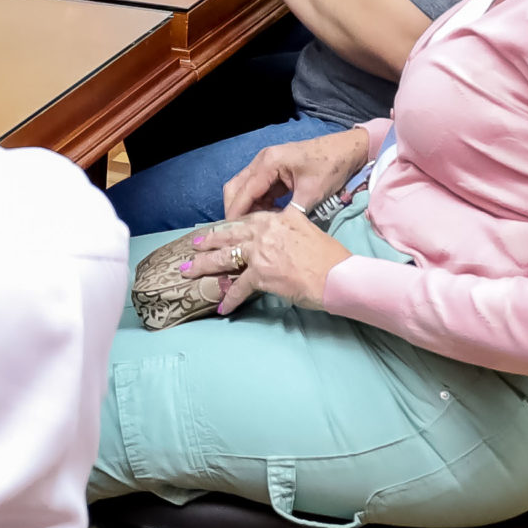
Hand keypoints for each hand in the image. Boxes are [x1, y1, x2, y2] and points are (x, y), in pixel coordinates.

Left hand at [175, 209, 350, 315]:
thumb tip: (278, 237)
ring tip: (188, 272)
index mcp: (276, 219)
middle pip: (228, 236)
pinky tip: (222, 308)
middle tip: (193, 247)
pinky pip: (239, 287)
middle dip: (207, 243)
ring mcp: (260, 253)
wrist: (339, 276)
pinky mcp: (260, 274)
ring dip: (203, 266)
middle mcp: (264, 232)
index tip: (216, 232)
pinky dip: (230, 300)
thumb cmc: (330, 258)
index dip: (227, 228)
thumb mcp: (307, 231)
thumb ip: (288, 229)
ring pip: (224, 258)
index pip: (244, 221)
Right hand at [222, 123, 369, 219]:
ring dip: (248, 207)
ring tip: (256, 227)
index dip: (236, 213)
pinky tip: (268, 216)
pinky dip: (259, 203)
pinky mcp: (274, 170)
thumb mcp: (312, 192)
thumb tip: (274, 231)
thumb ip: (290, 211)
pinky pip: (258, 188)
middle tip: (240, 232)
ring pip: (245, 188)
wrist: (349, 149)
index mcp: (269, 163)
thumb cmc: (331, 167)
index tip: (233, 234)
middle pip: (236, 187)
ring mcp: (267, 164)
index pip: (244, 192)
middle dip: (235, 209)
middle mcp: (262, 161)